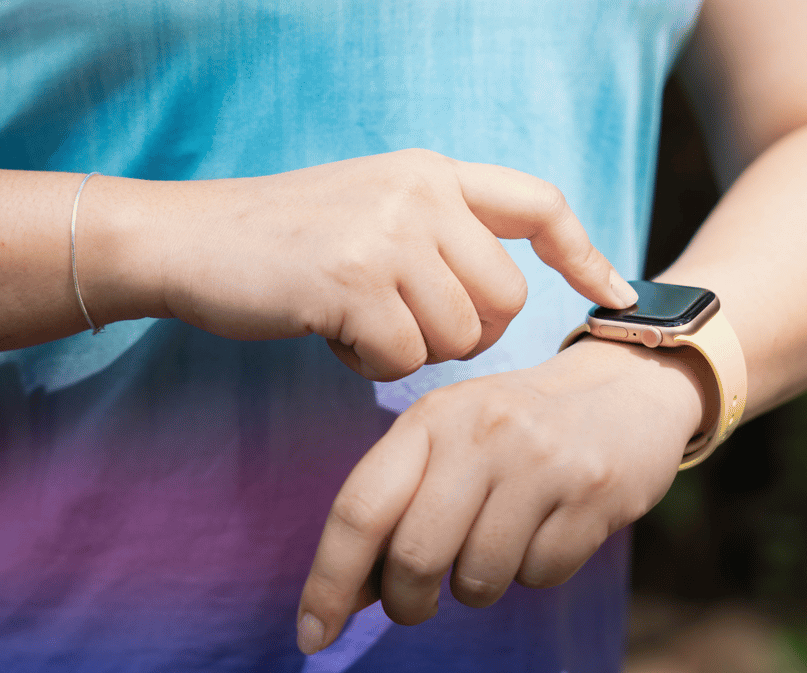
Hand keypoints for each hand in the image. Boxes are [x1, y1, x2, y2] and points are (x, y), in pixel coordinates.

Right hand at [126, 149, 637, 379]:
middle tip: (409, 330)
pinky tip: (331, 335)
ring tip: (356, 322)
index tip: (620, 292)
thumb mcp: (373, 209)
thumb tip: (506, 299)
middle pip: (507, 301)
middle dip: (468, 336)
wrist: (186, 239)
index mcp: (432, 172)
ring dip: (412, 351)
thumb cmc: (283, 242)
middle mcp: (420, 193)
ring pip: (460, 337)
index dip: (585, 252)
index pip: (538, 203)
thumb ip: (439, 234)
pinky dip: (369, 366)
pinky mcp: (354, 280)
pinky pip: (403, 359)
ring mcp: (388, 233)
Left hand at [294, 337, 705, 653]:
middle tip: (417, 604)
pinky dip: (534, 571)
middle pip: (415, 558)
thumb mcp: (449, 442)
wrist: (626, 389)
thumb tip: (340, 598)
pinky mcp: (593, 494)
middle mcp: (481, 433)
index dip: (328, 581)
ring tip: (498, 543)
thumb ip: (395, 506)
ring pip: (479, 579)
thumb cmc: (516, 430)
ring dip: (477, 586)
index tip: (312, 635)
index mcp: (431, 418)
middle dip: (407, 602)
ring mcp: (541, 462)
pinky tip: (547, 529)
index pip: (360, 509)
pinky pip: (539, 576)